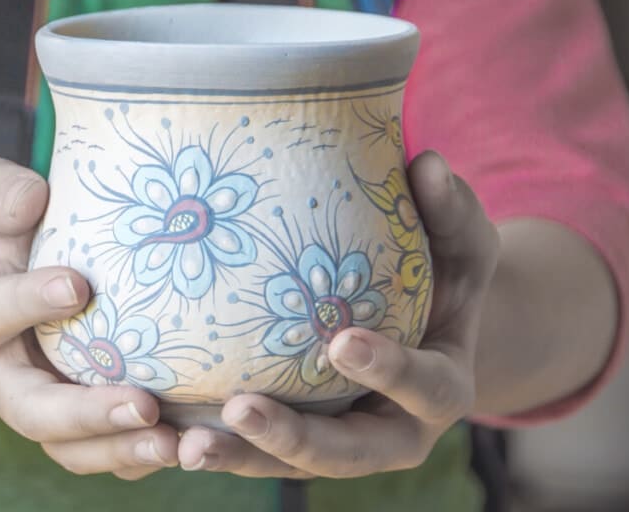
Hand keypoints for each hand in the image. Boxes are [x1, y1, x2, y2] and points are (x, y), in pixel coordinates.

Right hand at [0, 158, 178, 479]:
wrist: (19, 278)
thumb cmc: (9, 231)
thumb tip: (32, 197)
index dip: (26, 302)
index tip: (78, 285)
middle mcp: (0, 379)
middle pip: (33, 411)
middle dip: (86, 414)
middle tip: (143, 403)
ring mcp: (40, 411)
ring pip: (73, 450)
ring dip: (123, 450)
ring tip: (174, 443)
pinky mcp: (80, 430)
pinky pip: (109, 456)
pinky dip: (144, 457)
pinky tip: (192, 444)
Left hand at [177, 151, 498, 477]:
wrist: (423, 327)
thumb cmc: (443, 276)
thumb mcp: (460, 244)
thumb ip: (451, 210)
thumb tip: (428, 163)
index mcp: (441, 389)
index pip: (424, 387)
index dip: (389, 370)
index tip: (341, 342)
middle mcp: (393, 432)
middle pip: (346, 453)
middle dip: (293, 439)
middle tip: (241, 410)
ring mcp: (341, 446)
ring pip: (291, 465)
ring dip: (241, 457)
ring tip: (188, 445)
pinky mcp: (298, 446)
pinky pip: (258, 454)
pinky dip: (219, 447)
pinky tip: (168, 436)